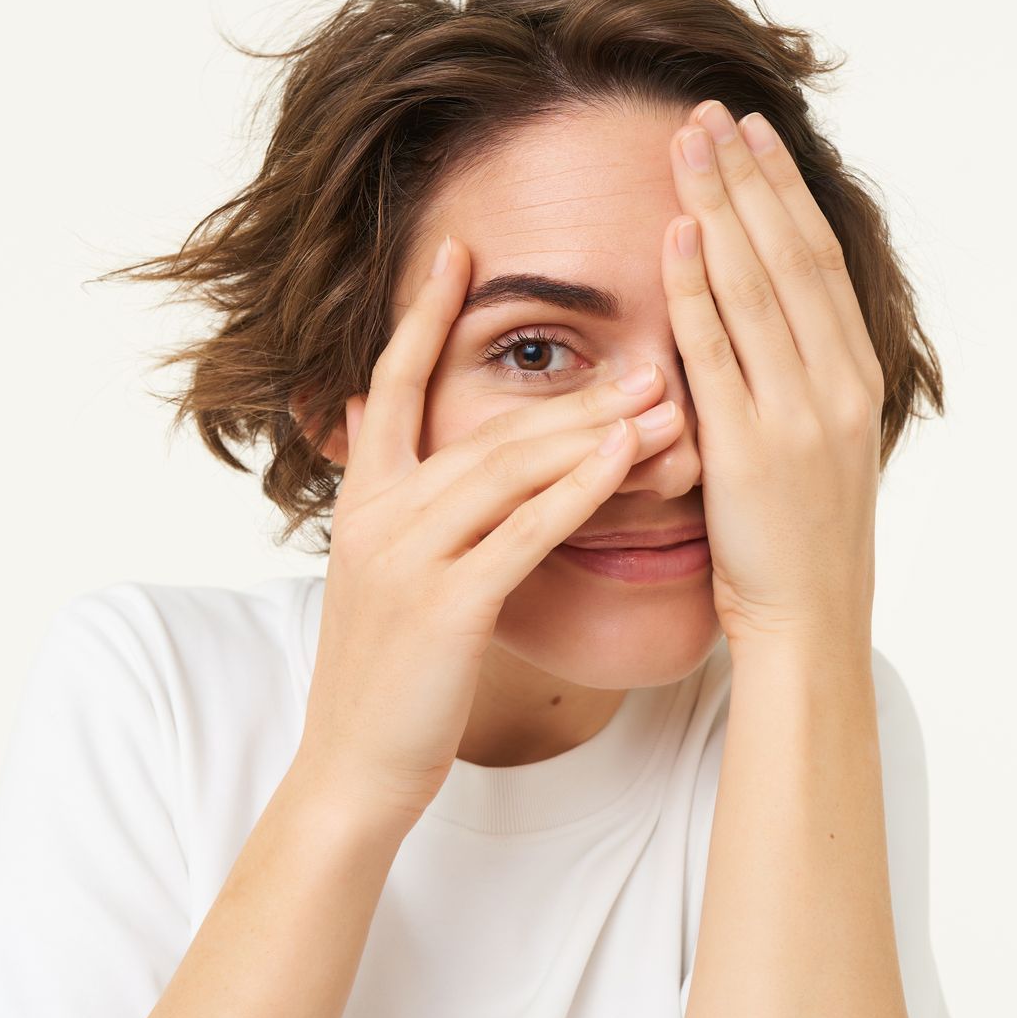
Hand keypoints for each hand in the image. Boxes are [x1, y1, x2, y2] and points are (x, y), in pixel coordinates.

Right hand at [293, 233, 686, 831]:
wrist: (351, 768)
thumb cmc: (386, 674)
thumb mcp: (375, 570)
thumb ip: (384, 493)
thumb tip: (366, 417)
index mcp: (363, 498)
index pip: (389, 382)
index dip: (422, 315)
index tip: (457, 249)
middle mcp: (378, 514)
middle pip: (484, 426)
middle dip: (572, 392)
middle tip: (648, 356)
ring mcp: (407, 557)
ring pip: (510, 470)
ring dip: (592, 433)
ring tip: (665, 401)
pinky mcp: (443, 606)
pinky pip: (521, 534)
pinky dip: (576, 492)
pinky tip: (625, 461)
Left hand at [661, 100, 885, 653]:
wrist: (811, 621)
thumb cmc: (802, 539)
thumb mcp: (821, 444)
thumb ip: (801, 377)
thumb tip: (771, 316)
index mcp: (853, 376)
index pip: (815, 260)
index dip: (782, 192)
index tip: (750, 136)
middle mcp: (834, 383)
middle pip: (787, 255)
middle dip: (747, 178)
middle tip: (709, 112)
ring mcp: (796, 413)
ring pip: (756, 287)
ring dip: (720, 208)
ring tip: (688, 145)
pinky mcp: (749, 448)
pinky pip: (718, 353)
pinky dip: (697, 290)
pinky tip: (678, 235)